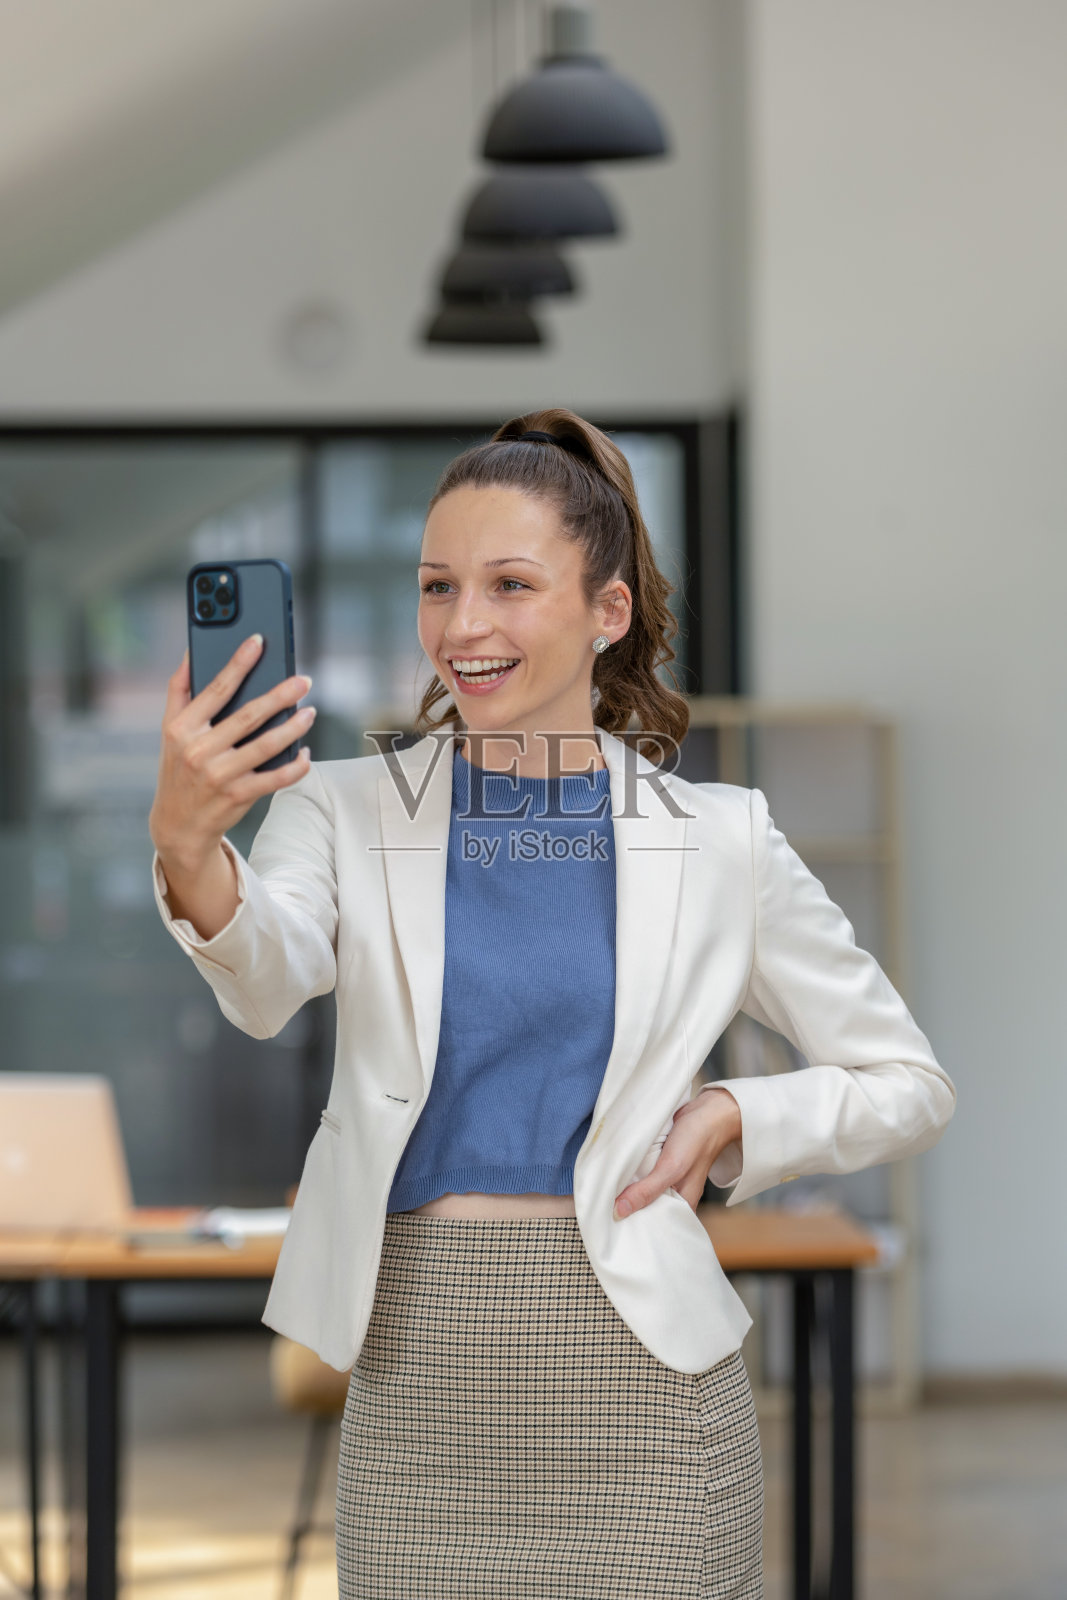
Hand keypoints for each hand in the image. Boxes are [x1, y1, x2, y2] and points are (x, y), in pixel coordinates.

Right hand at [149, 636, 315, 871]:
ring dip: (293, 728)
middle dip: (280, 695)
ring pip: (266, 746)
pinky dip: (295, 766)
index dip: (238, 663)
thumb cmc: (178, 767)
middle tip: (304, 680)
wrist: (177, 824)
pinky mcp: (238, 796)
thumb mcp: (170, 729)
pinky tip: (305, 753)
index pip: (215, 689)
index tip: (258, 642)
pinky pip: (275, 778)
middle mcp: (199, 750)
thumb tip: (191, 650)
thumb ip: (180, 689)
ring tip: (310, 713)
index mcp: (182, 728)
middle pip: (248, 716)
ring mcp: (220, 775)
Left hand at [613, 1087, 741, 1219]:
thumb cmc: (696, 1140)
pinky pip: (641, 1170)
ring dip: (625, 1186)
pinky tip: (615, 1171)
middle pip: (645, 1206)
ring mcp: (665, 1176)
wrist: (707, 1109)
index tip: (611, 1229)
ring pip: (641, 1187)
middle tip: (601, 1210)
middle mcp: (674, 1192)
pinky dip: (630, 1170)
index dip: (635, 1227)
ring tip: (602, 1193)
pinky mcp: (659, 1160)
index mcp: (683, 1203)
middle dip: (626, 1206)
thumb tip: (619, 1211)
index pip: (654, 1224)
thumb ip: (647, 1191)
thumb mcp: (671, 1169)